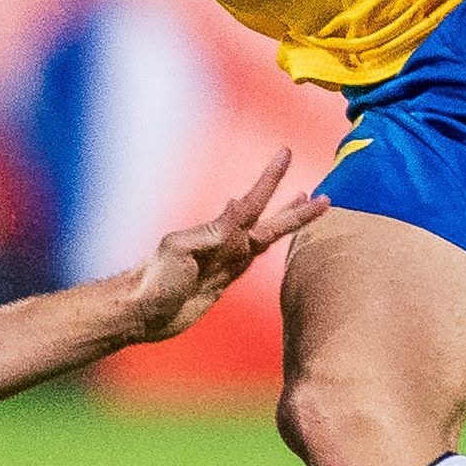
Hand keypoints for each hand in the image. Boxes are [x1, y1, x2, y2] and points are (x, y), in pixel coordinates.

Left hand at [121, 150, 327, 342]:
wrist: (140, 312)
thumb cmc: (155, 280)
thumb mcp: (179, 251)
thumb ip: (211, 231)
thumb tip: (239, 203)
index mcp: (218, 232)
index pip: (253, 202)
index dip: (270, 179)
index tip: (285, 153)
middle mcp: (226, 243)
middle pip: (269, 221)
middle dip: (295, 209)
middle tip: (324, 196)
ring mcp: (226, 261)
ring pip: (266, 237)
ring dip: (287, 222)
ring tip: (307, 204)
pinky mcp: (222, 280)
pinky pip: (252, 259)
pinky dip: (264, 245)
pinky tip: (268, 239)